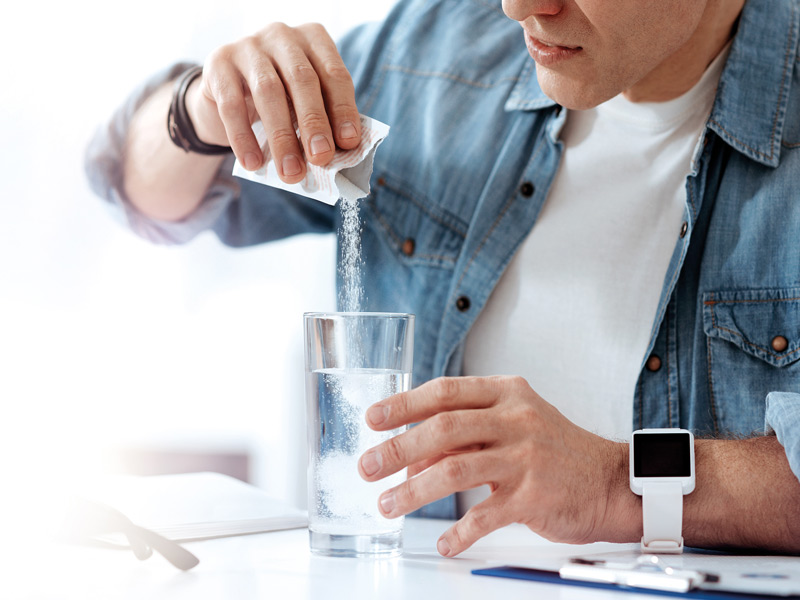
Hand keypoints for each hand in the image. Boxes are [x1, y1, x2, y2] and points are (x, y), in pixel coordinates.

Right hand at [185, 22, 361, 180]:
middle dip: (314, 123)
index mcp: (313, 39)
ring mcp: (248, 46)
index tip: (349, 143)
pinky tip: (253, 163)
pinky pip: (231, 104)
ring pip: (268, 91)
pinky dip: (243, 138)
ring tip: (291, 172)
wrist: (227, 91)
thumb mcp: (305, 102)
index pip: (334, 74)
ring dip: (282, 137)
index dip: (343, 109)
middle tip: (321, 158)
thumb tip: (340, 152)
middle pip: (302, 79)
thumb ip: (324, 118)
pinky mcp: (218, 63)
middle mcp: (282, 36)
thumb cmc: (281, 98)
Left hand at [358, 376, 631, 555]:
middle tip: (367, 466)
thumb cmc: (555, 450)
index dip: (404, 404)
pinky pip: (484, 516)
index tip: (374, 418)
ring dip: (413, 491)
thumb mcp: (514, 425)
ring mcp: (526, 458)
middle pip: (443, 429)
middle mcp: (515, 420)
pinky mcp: (534, 497)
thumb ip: (467, 434)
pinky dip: (459, 532)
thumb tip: (413, 458)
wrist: (611, 482)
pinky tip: (445, 542)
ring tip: (388, 506)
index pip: (445, 391)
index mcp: (507, 394)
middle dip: (397, 449)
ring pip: (454, 472)